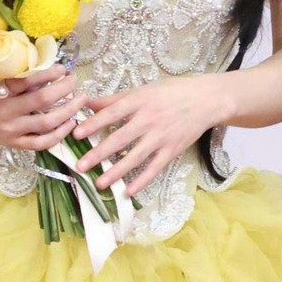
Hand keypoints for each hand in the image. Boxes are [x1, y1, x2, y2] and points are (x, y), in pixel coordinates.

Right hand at [0, 63, 87, 151]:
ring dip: (67, 111)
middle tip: (75, 80)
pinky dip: (58, 135)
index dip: (46, 73)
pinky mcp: (14, 143)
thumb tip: (43, 58)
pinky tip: (71, 123)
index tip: (61, 68)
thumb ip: (12, 70)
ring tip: (80, 100)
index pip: (25, 81)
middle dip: (63, 89)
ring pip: (45, 124)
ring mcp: (10, 130)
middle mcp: (4, 111)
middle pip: (40, 101)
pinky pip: (40, 143)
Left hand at [71, 76, 228, 196]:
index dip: (94, 123)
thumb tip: (86, 101)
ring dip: (116, 171)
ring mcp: (161, 136)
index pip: (112, 113)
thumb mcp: (142, 90)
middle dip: (99, 153)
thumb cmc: (170, 92)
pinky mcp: (172, 150)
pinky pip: (154, 168)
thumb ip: (114, 99)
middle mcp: (148, 119)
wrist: (205, 100)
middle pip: (120, 138)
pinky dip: (142, 181)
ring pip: (135, 157)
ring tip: (99, 183)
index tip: (76, 134)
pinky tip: (128, 191)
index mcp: (139, 101)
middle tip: (80, 165)